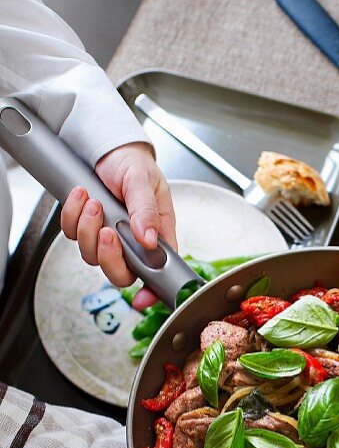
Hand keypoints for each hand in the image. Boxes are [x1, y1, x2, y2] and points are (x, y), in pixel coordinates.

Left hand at [60, 142, 176, 286]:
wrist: (108, 148)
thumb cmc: (134, 163)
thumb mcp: (145, 181)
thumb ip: (147, 211)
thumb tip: (149, 240)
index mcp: (157, 236)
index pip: (158, 272)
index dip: (151, 291)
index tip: (141, 299)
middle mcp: (133, 242)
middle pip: (120, 273)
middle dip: (109, 256)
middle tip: (107, 231)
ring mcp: (108, 236)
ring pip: (92, 255)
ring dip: (88, 229)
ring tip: (94, 201)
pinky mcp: (86, 227)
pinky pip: (72, 234)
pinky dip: (72, 215)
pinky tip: (81, 195)